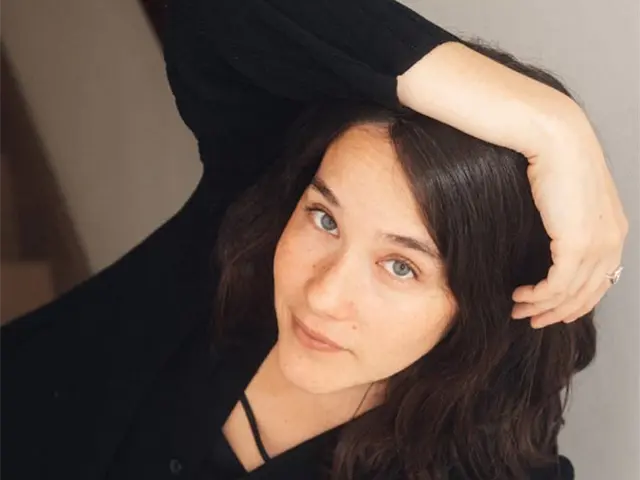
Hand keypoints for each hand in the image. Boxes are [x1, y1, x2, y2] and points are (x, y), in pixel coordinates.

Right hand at [510, 107, 627, 327]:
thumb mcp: (569, 195)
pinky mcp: (576, 244)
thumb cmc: (556, 159)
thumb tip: (553, 236)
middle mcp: (612, 241)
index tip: (550, 307)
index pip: (599, 280)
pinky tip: (521, 294)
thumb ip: (568, 220)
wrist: (555, 138)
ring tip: (519, 309)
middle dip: (558, 312)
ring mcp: (597, 244)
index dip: (575, 301)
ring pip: (571, 294)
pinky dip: (538, 296)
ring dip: (542, 307)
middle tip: (532, 318)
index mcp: (614, 230)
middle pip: (587, 294)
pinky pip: (557, 285)